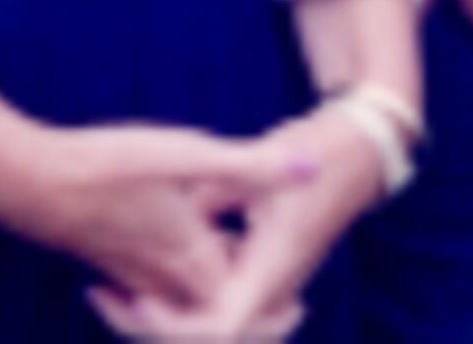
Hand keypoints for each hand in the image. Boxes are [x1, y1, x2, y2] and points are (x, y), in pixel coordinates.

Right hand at [0, 120, 305, 323]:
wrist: (26, 180)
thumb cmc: (109, 164)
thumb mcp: (189, 154)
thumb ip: (251, 166)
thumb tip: (315, 168)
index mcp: (186, 256)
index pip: (235, 305)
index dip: (270, 311)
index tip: (299, 306)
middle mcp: (157, 273)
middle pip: (206, 309)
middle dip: (242, 305)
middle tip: (282, 299)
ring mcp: (127, 271)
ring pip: (176, 298)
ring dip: (207, 287)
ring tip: (236, 257)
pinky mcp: (104, 259)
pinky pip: (149, 287)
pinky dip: (174, 277)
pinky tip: (181, 240)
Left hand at [91, 105, 384, 340]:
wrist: (365, 148)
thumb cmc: (321, 149)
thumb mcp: (268, 158)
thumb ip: (217, 189)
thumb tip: (168, 216)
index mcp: (272, 266)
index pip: (218, 330)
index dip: (173, 326)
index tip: (138, 298)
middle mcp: (270, 286)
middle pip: (206, 337)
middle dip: (153, 328)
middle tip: (106, 296)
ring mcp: (266, 282)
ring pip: (210, 326)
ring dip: (164, 318)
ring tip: (114, 293)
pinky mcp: (260, 270)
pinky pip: (218, 305)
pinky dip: (182, 302)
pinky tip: (146, 276)